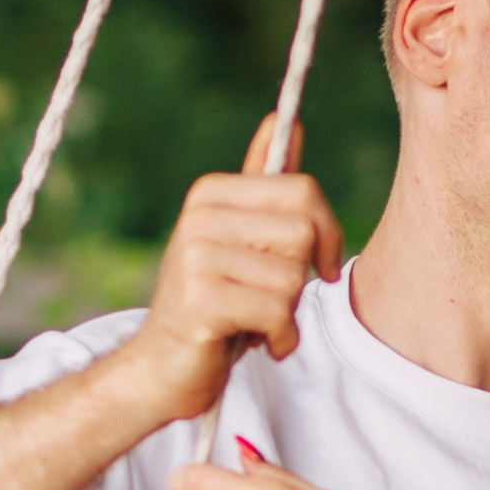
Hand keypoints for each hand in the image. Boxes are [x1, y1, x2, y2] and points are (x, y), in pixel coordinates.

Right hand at [119, 116, 344, 427]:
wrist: (162, 369)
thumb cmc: (213, 306)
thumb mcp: (241, 241)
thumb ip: (265, 185)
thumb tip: (286, 120)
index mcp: (211, 192)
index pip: (303, 191)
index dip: (327, 235)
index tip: (319, 266)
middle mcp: (200, 216)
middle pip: (303, 232)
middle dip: (301, 278)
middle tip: (272, 300)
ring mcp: (196, 257)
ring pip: (292, 277)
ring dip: (287, 314)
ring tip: (252, 321)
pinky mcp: (201, 300)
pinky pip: (276, 311)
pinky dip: (279, 337)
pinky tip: (256, 343)